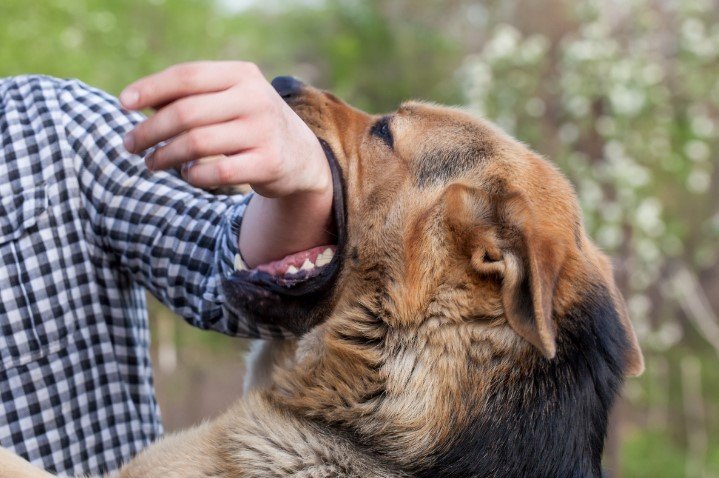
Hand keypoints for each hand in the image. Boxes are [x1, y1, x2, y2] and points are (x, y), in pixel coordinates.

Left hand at [120, 61, 333, 266]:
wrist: (301, 155)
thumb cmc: (249, 123)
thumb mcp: (228, 100)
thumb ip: (190, 97)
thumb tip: (136, 102)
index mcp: (242, 74)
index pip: (187, 76)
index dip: (150, 89)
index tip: (123, 104)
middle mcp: (255, 99)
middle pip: (186, 113)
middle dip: (149, 131)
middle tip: (130, 145)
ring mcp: (263, 131)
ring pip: (196, 144)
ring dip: (164, 156)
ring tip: (151, 162)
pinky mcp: (268, 163)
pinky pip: (216, 172)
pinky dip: (193, 175)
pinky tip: (187, 174)